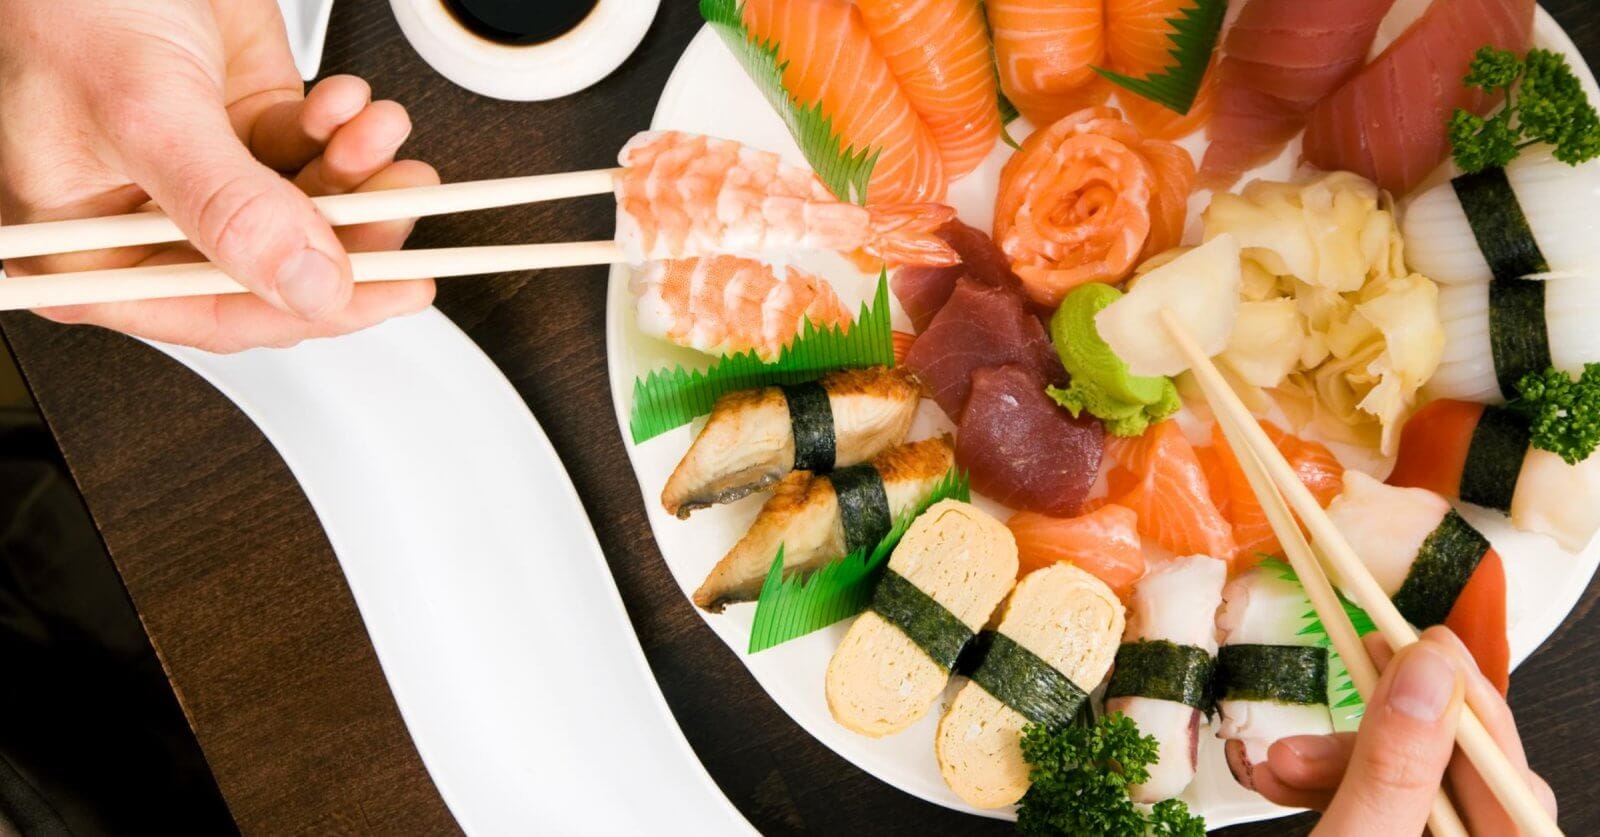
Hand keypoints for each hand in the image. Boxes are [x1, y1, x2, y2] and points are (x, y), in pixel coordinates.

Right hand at [0, 0, 435, 351]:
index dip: (314, 310)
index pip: (216, 314)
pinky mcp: (249, 132)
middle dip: (352, 233)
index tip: (393, 290)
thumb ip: (231, 210)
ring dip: (359, 173)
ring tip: (375, 130)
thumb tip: (308, 286)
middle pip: (279, 270)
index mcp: (90, 251)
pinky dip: (346, 129)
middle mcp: (148, 224)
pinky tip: (345, 102)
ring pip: (312, 213)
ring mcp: (208, 179)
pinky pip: (317, 154)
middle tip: (402, 202)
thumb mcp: (150, 114)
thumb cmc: (65, 6)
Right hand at [1250, 627, 1557, 834]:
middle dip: (1380, 731)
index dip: (1464, 695)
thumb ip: (1392, 768)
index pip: (1506, 771)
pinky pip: (1378, 805)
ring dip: (1339, 761)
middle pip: (1454, 773)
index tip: (1424, 637)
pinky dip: (1332, 786)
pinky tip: (1286, 780)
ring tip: (1281, 762)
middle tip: (1347, 674)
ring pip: (1407, 786)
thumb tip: (1426, 672)